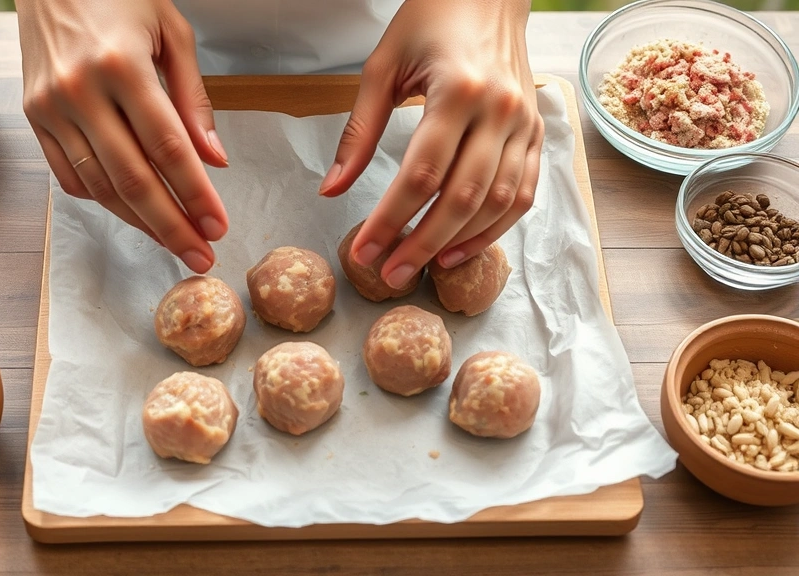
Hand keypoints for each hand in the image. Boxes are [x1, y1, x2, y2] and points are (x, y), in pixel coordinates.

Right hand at [16, 0, 228, 272]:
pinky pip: (68, 176)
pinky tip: (131, 211)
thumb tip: (214, 160)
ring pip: (99, 186)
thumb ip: (193, 98)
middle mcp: (80, 91)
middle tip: (201, 257)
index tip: (218, 226)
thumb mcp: (171, 32)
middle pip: (132, 179)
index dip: (196, 194)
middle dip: (171, 226)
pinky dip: (102, 200)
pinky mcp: (32, 117)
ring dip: (139, 222)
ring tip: (173, 242)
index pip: (168, 148)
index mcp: (122, 65)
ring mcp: (50, 108)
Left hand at [320, 0, 543, 288]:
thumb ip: (358, 132)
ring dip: (459, 243)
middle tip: (390, 275)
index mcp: (458, 91)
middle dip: (421, 243)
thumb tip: (332, 189)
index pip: (420, 175)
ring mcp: (524, 124)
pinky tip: (461, 247)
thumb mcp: (382, 68)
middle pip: (460, 198)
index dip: (390, 220)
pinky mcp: (536, 132)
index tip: (364, 251)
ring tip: (423, 267)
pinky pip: (523, 193)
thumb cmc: (430, 21)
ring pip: (497, 202)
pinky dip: (495, 227)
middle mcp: (499, 110)